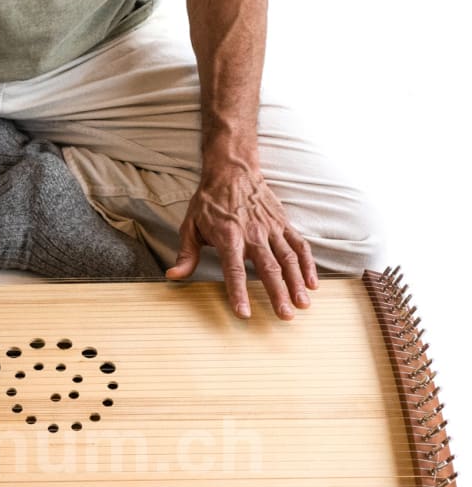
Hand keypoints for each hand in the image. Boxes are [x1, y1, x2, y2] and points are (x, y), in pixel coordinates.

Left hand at [165, 164, 317, 320]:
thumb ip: (186, 254)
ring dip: (297, 283)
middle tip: (285, 316)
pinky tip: (312, 283)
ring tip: (303, 305)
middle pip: (268, 268)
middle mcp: (253, 234)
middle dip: (278, 293)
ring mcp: (271, 229)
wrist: (233, 170)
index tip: (244, 313)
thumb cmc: (209, 201)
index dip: (239, 293)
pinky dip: (308, 264)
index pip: (234, 270)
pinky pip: (299, 245)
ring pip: (288, 259)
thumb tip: (173, 275)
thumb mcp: (190, 226)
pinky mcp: (283, 224)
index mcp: (228, 237)